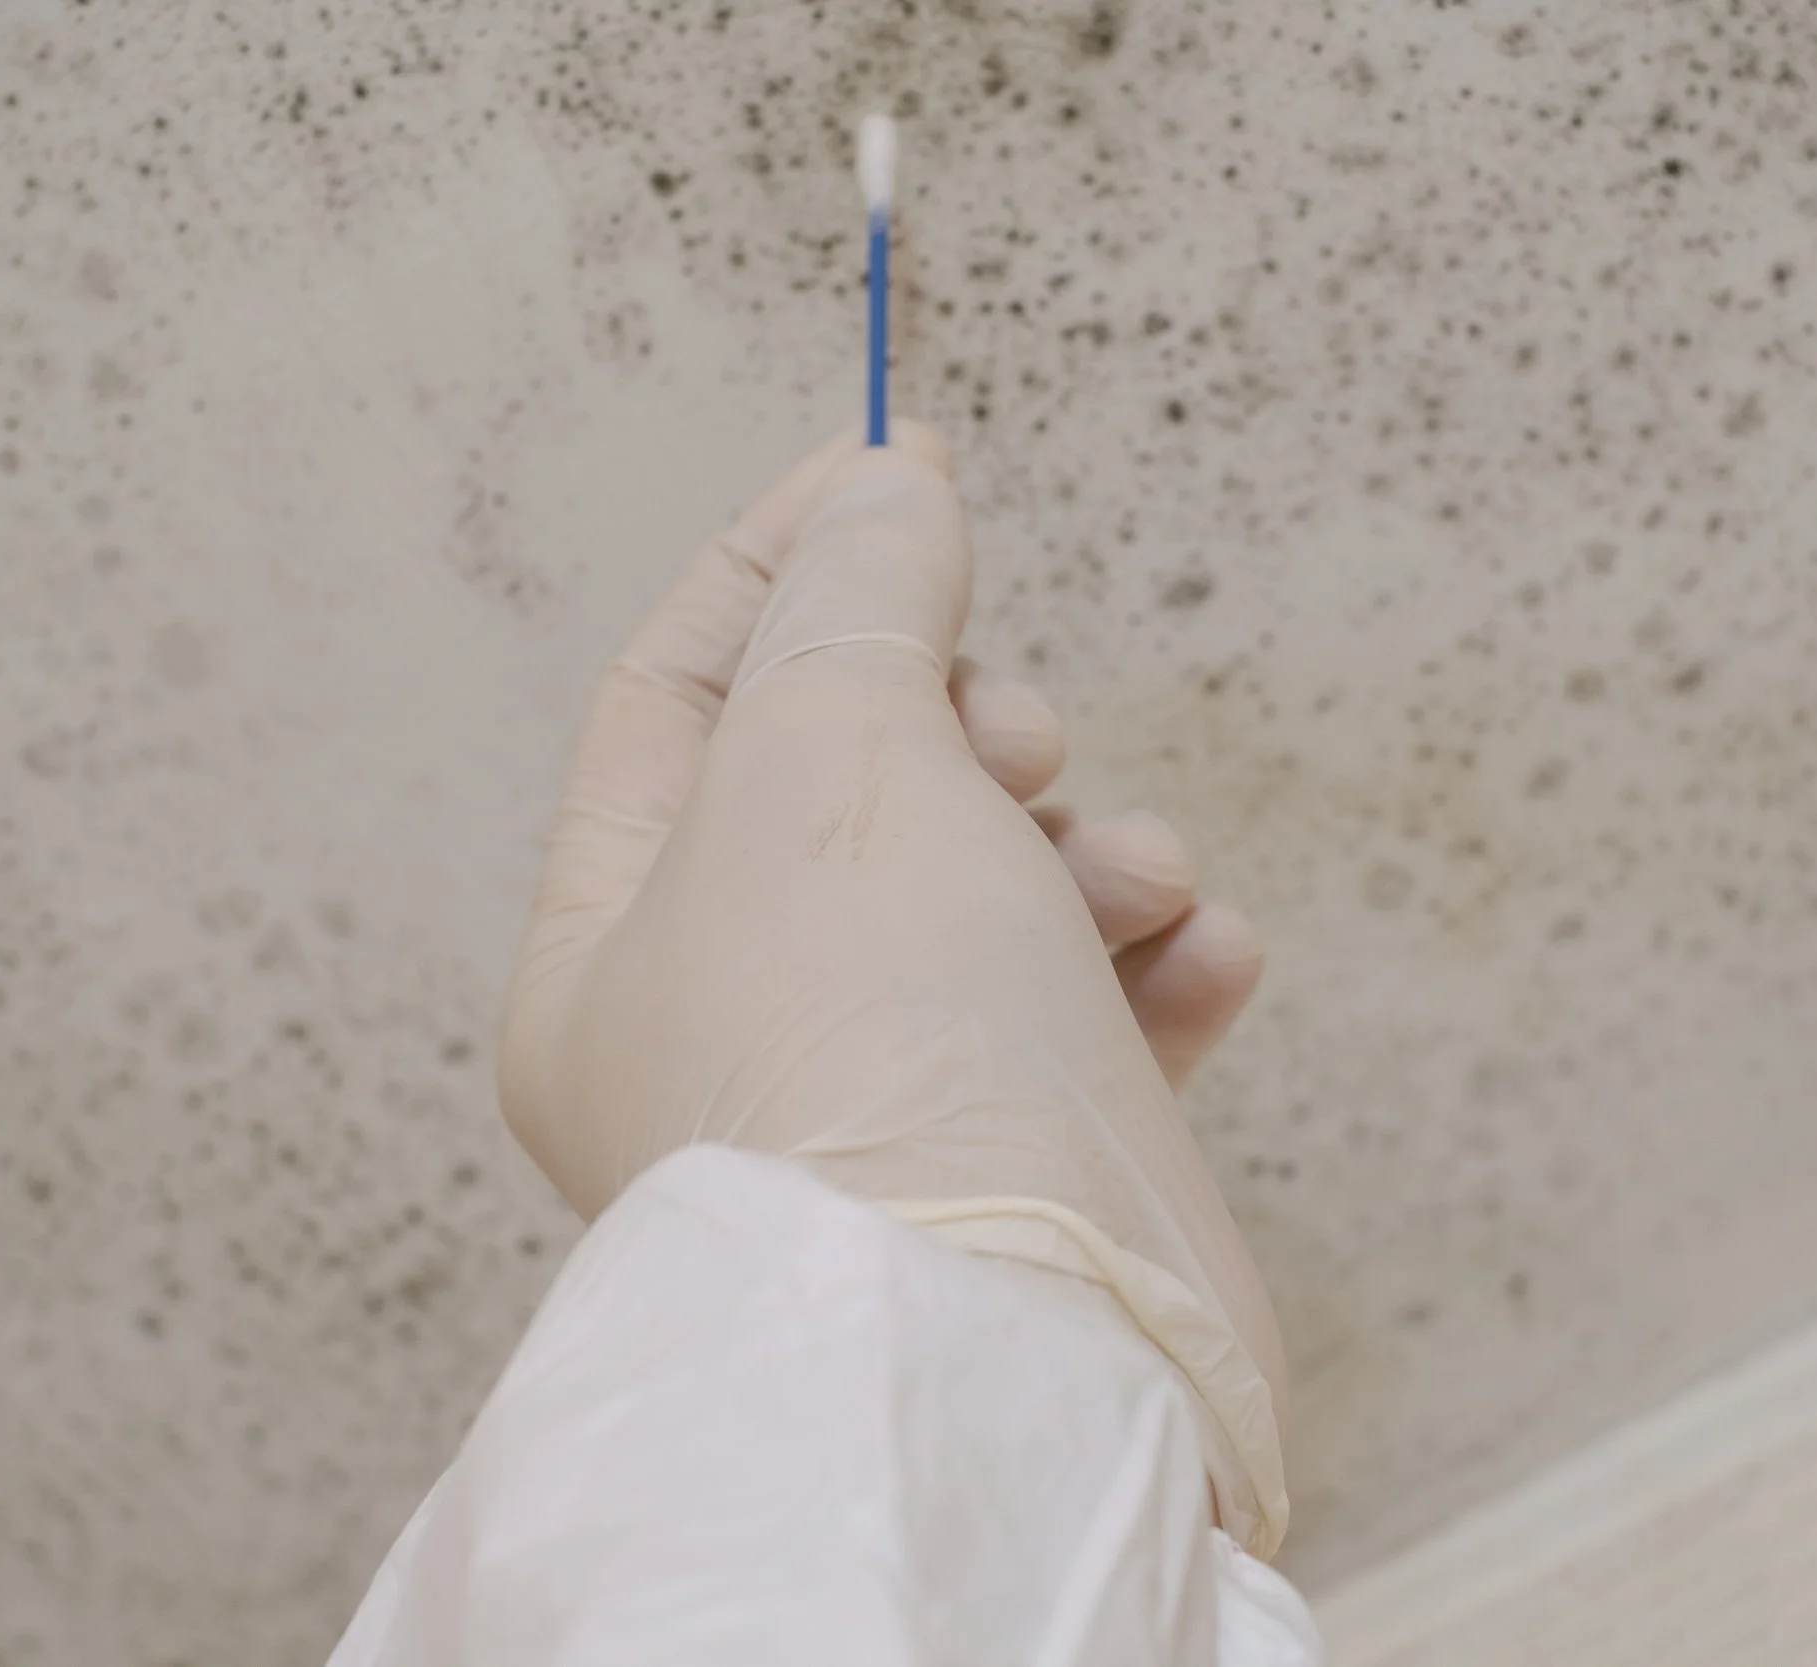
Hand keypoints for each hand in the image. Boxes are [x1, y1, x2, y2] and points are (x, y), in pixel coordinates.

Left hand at [498, 423, 1287, 1413]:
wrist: (1026, 1339)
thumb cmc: (870, 1050)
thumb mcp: (828, 756)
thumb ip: (857, 598)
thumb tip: (888, 484)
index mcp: (616, 950)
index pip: (677, 695)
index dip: (785, 563)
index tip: (895, 465)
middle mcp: (737, 1027)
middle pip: (854, 781)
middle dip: (963, 725)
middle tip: (1015, 743)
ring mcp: (890, 1094)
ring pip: (999, 884)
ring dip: (1087, 844)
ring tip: (1126, 875)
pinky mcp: (1034, 1152)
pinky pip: (1100, 1001)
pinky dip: (1159, 955)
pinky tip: (1201, 952)